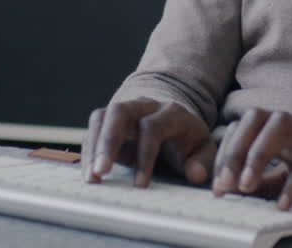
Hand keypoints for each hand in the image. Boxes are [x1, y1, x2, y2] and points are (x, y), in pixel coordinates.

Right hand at [84, 98, 214, 187]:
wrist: (173, 118)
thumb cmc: (188, 138)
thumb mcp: (203, 148)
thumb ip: (203, 161)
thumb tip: (195, 174)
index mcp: (171, 112)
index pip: (152, 127)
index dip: (145, 155)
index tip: (140, 185)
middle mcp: (144, 106)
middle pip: (119, 112)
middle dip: (108, 142)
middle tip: (101, 171)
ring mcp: (125, 110)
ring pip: (102, 117)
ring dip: (93, 147)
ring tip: (91, 177)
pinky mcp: (110, 120)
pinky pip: (94, 129)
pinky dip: (88, 151)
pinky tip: (89, 173)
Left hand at [212, 109, 291, 209]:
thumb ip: (268, 179)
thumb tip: (235, 190)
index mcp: (283, 131)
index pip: (243, 127)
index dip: (224, 153)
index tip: (216, 186)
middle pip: (254, 118)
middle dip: (232, 150)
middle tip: (222, 187)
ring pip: (277, 126)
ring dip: (256, 155)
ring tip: (245, 187)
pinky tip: (283, 204)